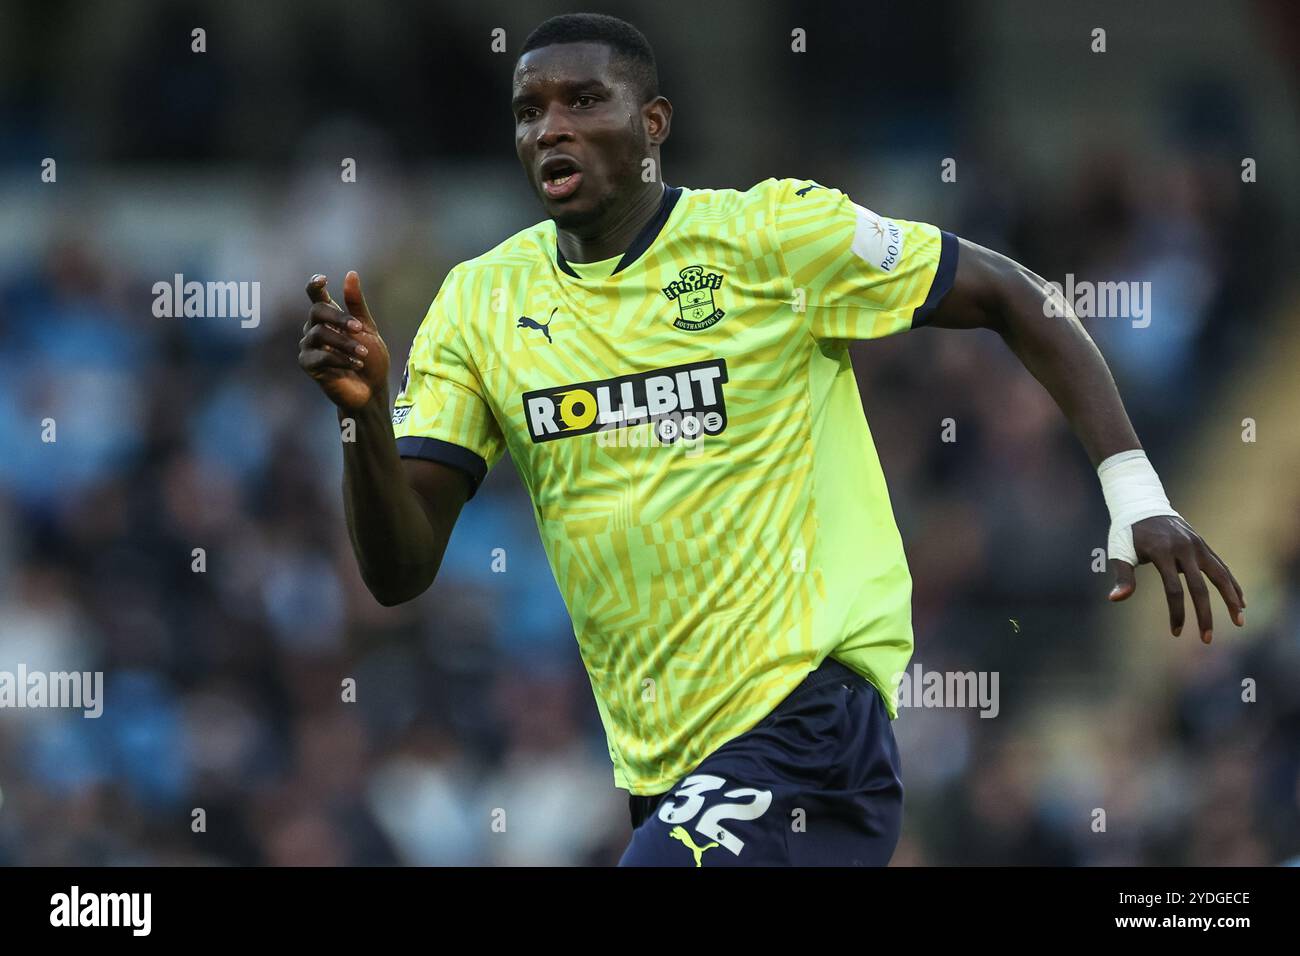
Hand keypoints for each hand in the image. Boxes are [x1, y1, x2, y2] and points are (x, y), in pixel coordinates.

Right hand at [298, 271, 389, 410]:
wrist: (372, 390)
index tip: (323, 280)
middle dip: (339, 318)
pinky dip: (340, 359)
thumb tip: (351, 274)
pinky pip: (320, 356)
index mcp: (329, 318)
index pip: (315, 296)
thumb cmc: (370, 359)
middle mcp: (314, 328)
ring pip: (319, 334)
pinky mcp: (308, 364)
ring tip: (363, 354)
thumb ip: (356, 305)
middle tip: (359, 329)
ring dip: (345, 343)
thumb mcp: (367, 329)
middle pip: (317, 311)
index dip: (315, 286)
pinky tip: (356, 365)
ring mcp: (309, 346)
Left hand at [1108, 515, 1244, 643]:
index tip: (1176, 632)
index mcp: (1162, 552)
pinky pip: (1221, 567)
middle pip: (1199, 587)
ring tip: (1240, 622)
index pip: (1173, 589)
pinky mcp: (1203, 545)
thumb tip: (1115, 599)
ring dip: (1232, 599)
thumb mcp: (1120, 551)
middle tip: (1207, 640)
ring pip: (1220, 575)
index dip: (1176, 613)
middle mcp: (1184, 548)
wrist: (1141, 503)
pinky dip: (1232, 583)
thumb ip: (1122, 576)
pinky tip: (1241, 601)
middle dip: (1205, 615)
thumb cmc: (1127, 532)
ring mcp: (1197, 546)